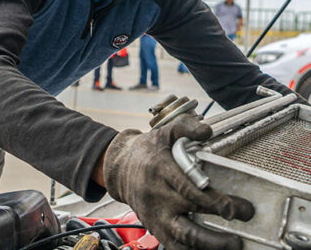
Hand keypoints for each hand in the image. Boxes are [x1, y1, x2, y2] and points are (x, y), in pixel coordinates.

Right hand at [103, 113, 253, 249]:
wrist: (120, 168)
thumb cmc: (148, 149)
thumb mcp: (164, 131)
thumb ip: (185, 126)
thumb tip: (207, 131)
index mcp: (160, 169)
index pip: (187, 187)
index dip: (211, 199)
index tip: (235, 205)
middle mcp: (157, 195)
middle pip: (190, 210)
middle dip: (219, 216)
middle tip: (245, 215)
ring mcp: (155, 214)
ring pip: (182, 236)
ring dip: (210, 244)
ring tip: (234, 243)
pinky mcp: (154, 227)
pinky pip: (173, 246)